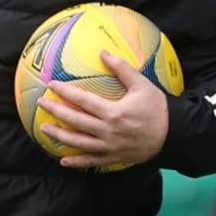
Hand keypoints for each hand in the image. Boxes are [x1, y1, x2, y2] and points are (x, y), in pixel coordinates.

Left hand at [37, 51, 168, 170]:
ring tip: (44, 128)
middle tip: (41, 104)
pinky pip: (92, 162)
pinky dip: (77, 163)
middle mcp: (108, 131)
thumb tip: (103, 52)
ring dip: (60, 136)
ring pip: (79, 143)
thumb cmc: (158, 108)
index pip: (83, 100)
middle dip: (56, 111)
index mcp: (114, 112)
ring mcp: (110, 147)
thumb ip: (122, 68)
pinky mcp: (114, 157)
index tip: (51, 85)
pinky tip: (63, 161)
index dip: (65, 92)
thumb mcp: (142, 85)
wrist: (174, 135)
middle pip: (75, 121)